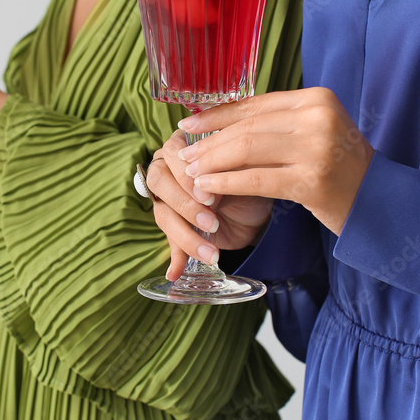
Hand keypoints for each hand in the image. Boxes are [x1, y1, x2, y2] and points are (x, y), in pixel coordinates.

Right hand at [146, 131, 273, 280]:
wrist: (260, 204)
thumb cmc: (251, 176)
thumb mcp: (244, 169)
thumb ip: (225, 171)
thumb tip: (208, 190)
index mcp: (182, 146)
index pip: (172, 156)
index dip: (187, 177)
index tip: (210, 196)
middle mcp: (168, 168)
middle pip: (159, 183)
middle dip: (185, 205)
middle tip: (210, 221)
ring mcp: (167, 199)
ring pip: (163, 214)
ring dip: (186, 236)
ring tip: (210, 253)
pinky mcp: (174, 227)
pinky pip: (169, 242)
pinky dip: (175, 259)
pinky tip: (175, 273)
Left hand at [177, 87, 373, 235]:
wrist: (378, 202)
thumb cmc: (338, 168)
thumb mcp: (312, 133)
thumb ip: (275, 124)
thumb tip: (217, 121)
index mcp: (317, 98)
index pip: (254, 104)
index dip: (216, 115)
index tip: (187, 124)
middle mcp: (318, 117)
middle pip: (247, 127)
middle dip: (209, 142)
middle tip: (185, 155)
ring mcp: (317, 148)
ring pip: (246, 150)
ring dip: (212, 163)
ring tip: (192, 173)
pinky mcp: (312, 181)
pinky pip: (256, 179)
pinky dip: (226, 183)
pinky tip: (208, 188)